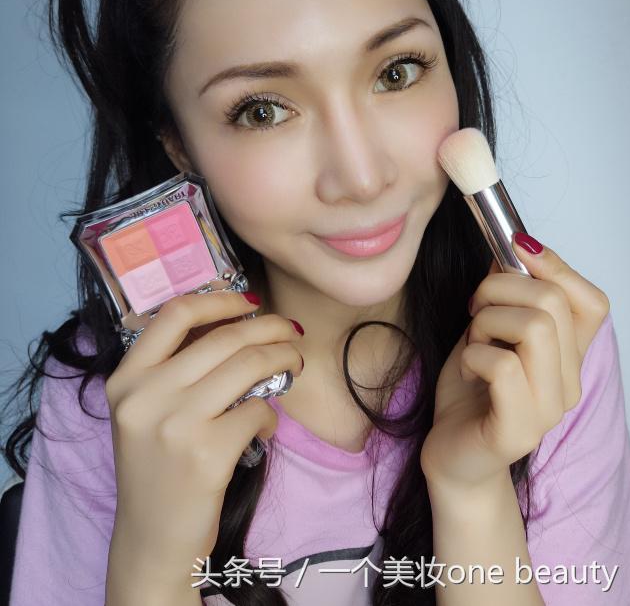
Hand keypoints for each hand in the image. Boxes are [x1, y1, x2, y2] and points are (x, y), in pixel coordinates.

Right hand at [104, 290, 303, 590]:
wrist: (151, 537)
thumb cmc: (157, 464)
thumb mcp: (147, 409)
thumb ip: (177, 367)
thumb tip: (241, 321)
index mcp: (126, 378)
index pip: (177, 314)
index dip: (221, 300)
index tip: (251, 302)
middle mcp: (145, 396)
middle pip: (225, 338)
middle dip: (271, 329)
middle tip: (292, 333)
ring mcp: (175, 425)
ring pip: (249, 366)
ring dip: (283, 359)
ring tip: (294, 364)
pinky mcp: (206, 455)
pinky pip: (257, 411)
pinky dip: (270, 414)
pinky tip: (264, 424)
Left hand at [420, 235, 609, 491]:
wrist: (452, 456)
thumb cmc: (471, 390)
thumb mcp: (488, 330)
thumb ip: (507, 296)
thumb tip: (512, 249)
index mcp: (567, 356)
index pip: (592, 301)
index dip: (556, 264)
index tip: (515, 249)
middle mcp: (568, 383)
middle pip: (553, 302)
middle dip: (500, 287)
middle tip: (476, 307)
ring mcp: (548, 410)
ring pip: (534, 326)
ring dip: (487, 321)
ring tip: (474, 342)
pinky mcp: (518, 430)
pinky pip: (503, 367)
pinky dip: (473, 354)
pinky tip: (467, 368)